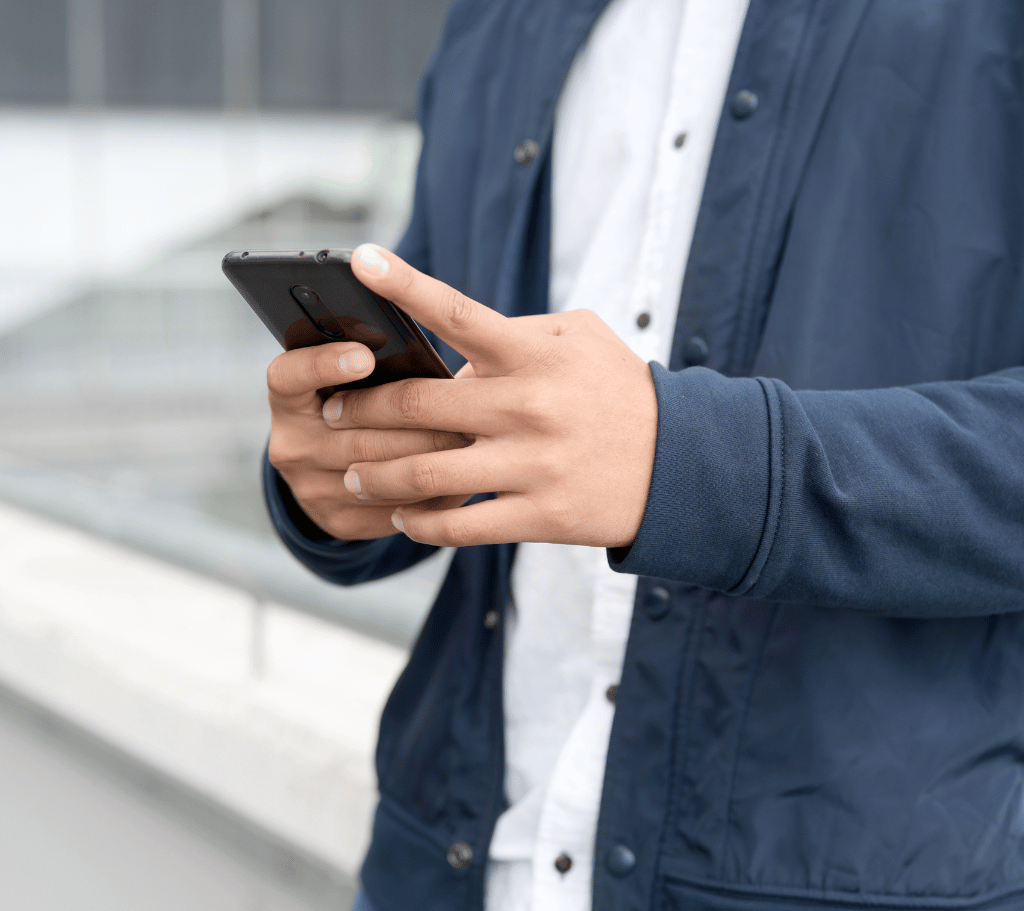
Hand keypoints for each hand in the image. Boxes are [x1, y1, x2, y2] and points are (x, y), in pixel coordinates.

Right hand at [266, 340, 470, 540]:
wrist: (338, 469)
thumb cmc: (365, 400)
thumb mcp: (357, 375)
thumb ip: (375, 359)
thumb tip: (419, 346)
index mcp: (289, 398)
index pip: (289, 377)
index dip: (323, 365)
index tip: (364, 356)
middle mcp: (292, 444)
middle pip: (356, 434)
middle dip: (416, 422)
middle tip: (462, 410)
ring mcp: (311, 488)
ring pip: (380, 475)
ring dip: (430, 458)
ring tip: (471, 441)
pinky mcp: (338, 520)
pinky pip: (394, 508)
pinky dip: (431, 492)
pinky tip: (460, 477)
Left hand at [322, 244, 658, 548]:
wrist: (683, 464)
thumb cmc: (621, 391)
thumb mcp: (582, 339)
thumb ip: (517, 333)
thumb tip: (453, 352)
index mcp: (535, 355)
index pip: (458, 313)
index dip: (406, 284)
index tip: (361, 259)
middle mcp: (528, 407)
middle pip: (417, 407)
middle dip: (360, 409)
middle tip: (332, 411)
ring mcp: (532, 466)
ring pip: (426, 474)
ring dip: (374, 475)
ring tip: (351, 473)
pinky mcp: (540, 516)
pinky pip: (459, 526)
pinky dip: (418, 523)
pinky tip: (401, 516)